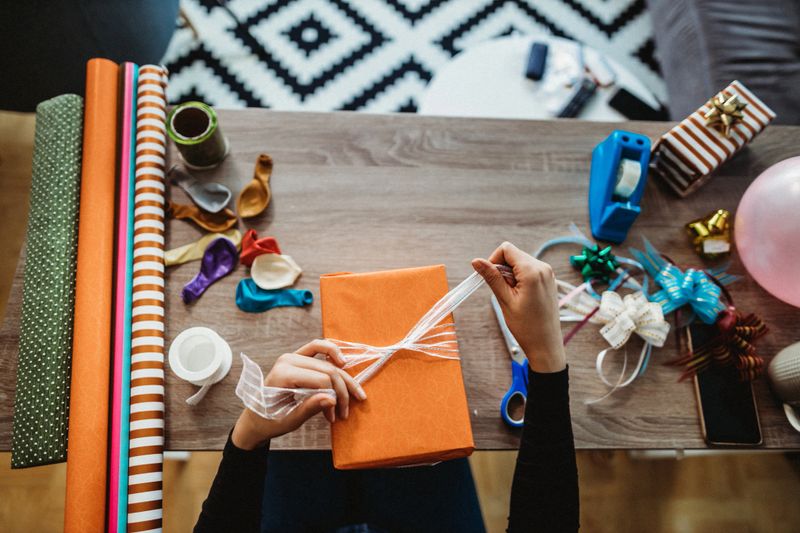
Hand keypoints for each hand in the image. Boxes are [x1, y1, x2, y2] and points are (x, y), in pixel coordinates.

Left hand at [231, 339, 366, 449]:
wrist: (256, 419)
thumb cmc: (269, 421)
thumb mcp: (289, 421)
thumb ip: (309, 408)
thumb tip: (332, 400)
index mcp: (283, 375)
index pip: (321, 380)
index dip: (333, 398)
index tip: (333, 417)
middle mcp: (287, 360)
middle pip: (328, 370)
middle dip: (341, 391)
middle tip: (344, 412)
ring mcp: (292, 356)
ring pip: (327, 359)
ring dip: (344, 377)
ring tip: (356, 394)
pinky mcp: (296, 357)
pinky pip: (317, 347)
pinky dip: (333, 353)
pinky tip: (343, 363)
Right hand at [472, 242, 565, 372]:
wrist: (546, 344)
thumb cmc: (526, 326)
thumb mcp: (505, 300)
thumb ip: (492, 277)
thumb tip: (476, 261)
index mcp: (532, 271)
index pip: (506, 249)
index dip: (493, 260)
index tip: (491, 278)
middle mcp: (543, 267)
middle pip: (513, 254)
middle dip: (503, 268)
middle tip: (503, 291)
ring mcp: (548, 273)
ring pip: (520, 262)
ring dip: (511, 274)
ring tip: (512, 295)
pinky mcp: (548, 279)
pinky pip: (528, 269)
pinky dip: (519, 278)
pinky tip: (520, 295)